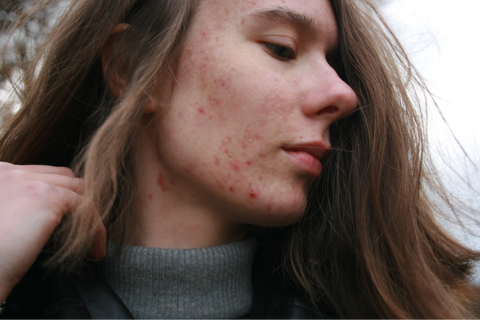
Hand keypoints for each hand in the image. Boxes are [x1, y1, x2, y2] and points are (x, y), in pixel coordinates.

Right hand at [0, 162, 105, 301]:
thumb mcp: (4, 223)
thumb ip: (21, 211)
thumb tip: (48, 220)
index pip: (43, 176)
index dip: (60, 199)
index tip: (68, 226)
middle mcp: (12, 172)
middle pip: (64, 178)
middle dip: (77, 204)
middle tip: (83, 233)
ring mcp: (28, 181)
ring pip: (78, 190)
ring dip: (88, 217)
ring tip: (91, 245)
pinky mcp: (46, 196)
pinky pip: (85, 206)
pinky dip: (95, 229)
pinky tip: (94, 251)